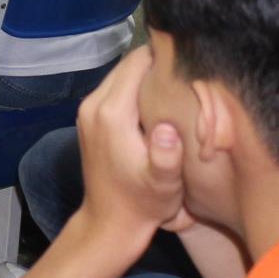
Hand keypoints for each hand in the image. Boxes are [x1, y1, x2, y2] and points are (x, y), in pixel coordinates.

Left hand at [71, 47, 189, 252]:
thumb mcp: (163, 184)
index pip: (135, 64)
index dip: (163, 56)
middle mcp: (93, 105)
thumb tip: (166, 127)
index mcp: (111, 113)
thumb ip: (166, 155)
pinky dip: (134, 87)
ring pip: (119, 76)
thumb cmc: (142, 203)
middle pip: (126, 66)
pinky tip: (157, 98)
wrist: (111, 221)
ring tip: (177, 81)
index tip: (190, 57)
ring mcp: (88, 111)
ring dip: (145, 75)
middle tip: (188, 67)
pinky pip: (114, 89)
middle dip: (155, 62)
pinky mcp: (90, 118)